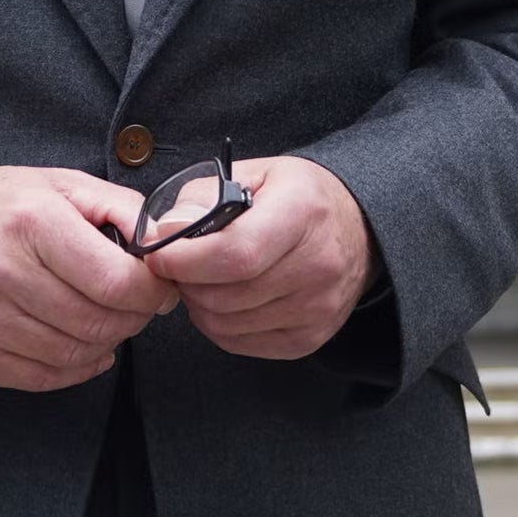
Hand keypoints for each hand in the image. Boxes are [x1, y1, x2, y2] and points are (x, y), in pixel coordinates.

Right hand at [0, 167, 180, 390]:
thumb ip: (120, 208)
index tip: (158, 286)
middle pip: (99, 322)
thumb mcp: (60, 184)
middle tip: (135, 304)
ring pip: (75, 354)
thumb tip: (166, 246)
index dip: (152, 290)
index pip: (116, 281)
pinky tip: (81, 343)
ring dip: (106, 342)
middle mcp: (1, 271)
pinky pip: (44, 378)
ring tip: (104, 317)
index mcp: (31, 222)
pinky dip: (76, 367)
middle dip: (133, 317)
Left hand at [143, 156, 374, 360]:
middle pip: (227, 295)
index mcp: (303, 213)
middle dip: (187, 282)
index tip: (159, 254)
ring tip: (204, 277)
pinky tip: (224, 297)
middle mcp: (318, 266)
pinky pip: (240, 342)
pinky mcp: (309, 338)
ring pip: (227, 323)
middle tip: (180, 263)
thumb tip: (166, 230)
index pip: (237, 253)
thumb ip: (204, 194)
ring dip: (200, 304)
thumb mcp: (255, 173)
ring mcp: (317, 308)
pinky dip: (218, 323)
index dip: (187, 260)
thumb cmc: (300, 199)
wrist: (358, 229)